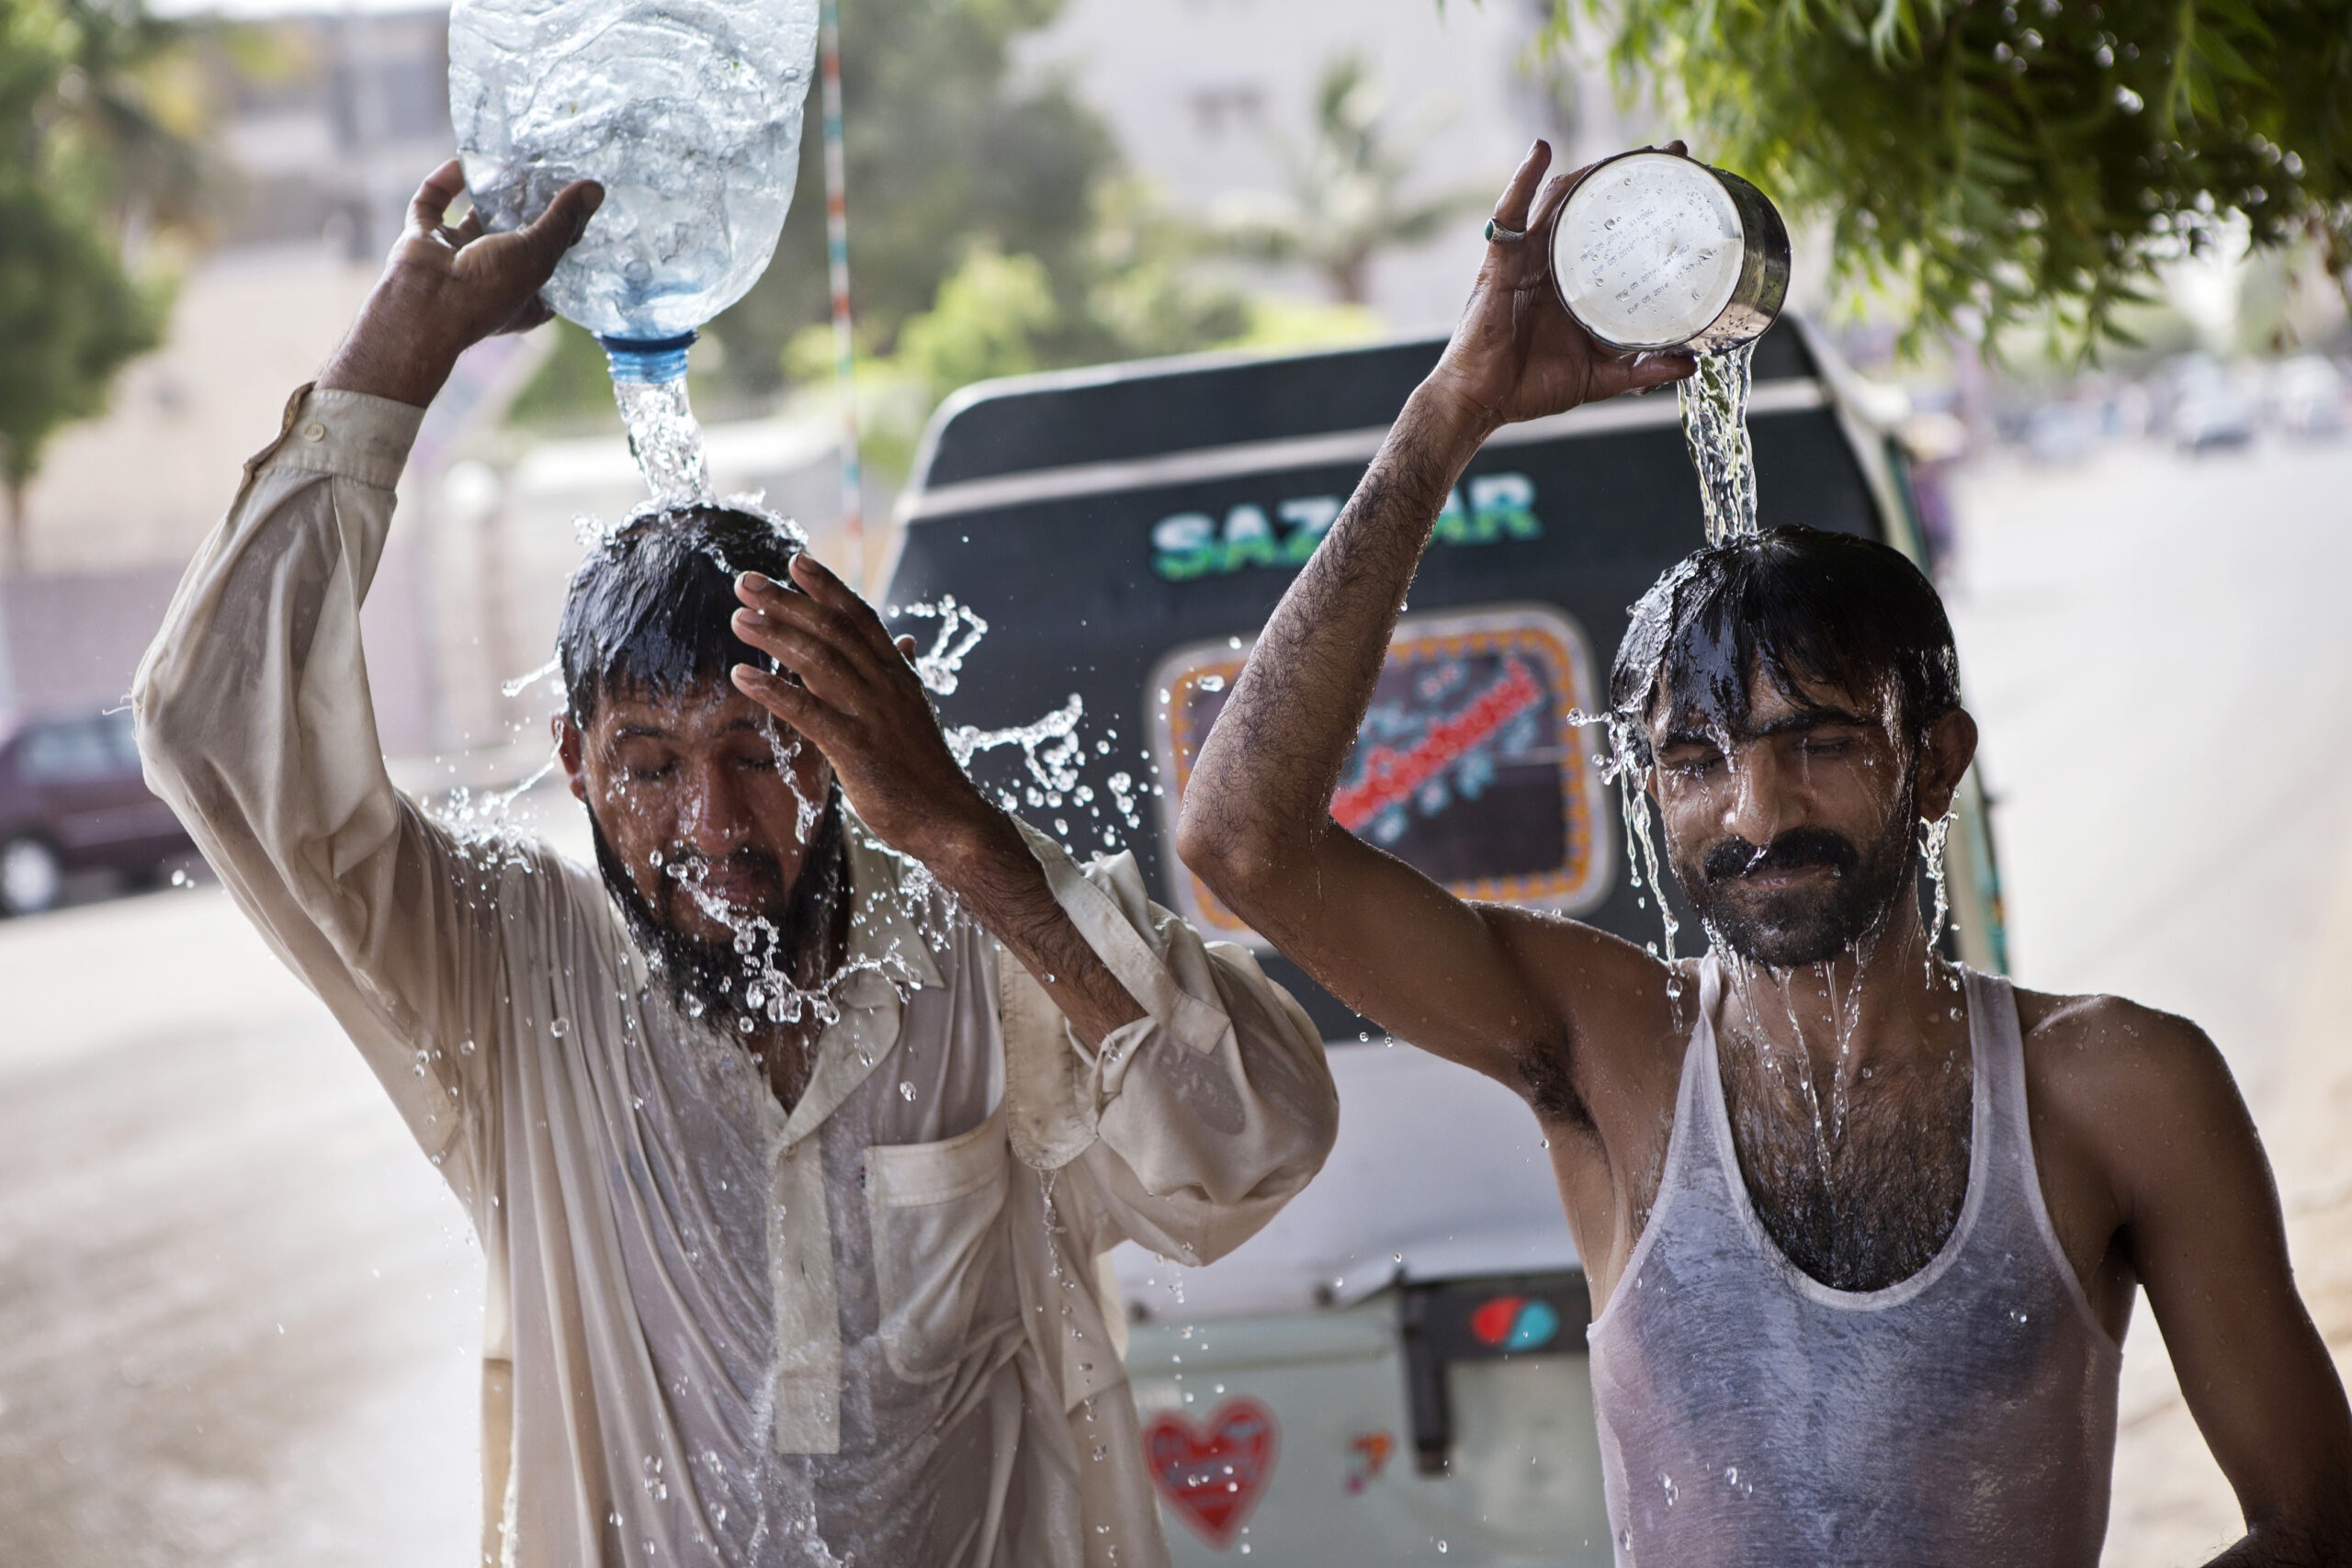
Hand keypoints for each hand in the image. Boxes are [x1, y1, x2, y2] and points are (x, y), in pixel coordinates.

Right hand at [318, 159, 603, 406]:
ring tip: (510, 163)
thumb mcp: (539, 254)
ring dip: (489, 191)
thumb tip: (595, 189)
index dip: (566, 237)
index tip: (580, 205)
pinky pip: (432, 203)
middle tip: (545, 174)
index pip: (553, 263)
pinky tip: (463, 161)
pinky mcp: (423, 238)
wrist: (424, 304)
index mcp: (525, 296)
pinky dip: (444, 182)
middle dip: (526, 207)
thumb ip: (564, 221)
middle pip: (514, 234)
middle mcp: (490, 277)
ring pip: (474, 216)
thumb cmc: (489, 290)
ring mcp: (456, 257)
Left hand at [728, 556, 998, 864]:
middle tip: (747, 581)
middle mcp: (887, 686)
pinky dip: (774, 690)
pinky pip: (810, 712)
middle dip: (788, 601)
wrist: (951, 820)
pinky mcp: (857, 748)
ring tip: (740, 619)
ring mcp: (874, 715)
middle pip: (834, 630)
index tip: (796, 560)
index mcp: (898, 675)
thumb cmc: (926, 771)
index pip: (861, 617)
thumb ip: (903, 673)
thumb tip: (907, 641)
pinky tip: (743, 676)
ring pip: (820, 661)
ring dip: (776, 635)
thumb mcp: (916, 712)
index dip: (828, 587)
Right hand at [1421, 140, 1695, 440]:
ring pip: (1561, 200)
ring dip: (1592, 171)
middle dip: (1631, 175)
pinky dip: (1523, 178)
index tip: (1688, 180)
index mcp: (1578, 285)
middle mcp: (1554, 263)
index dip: (1649, 204)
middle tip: (1674, 152)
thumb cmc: (1529, 389)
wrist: (1481, 403)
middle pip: (1595, 205)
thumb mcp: (1598, 378)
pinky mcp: (1500, 263)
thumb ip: (1640, 370)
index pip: (1618, 231)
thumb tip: (1690, 363)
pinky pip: (1510, 213)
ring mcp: (1527, 259)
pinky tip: (1541, 151)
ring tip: (1630, 152)